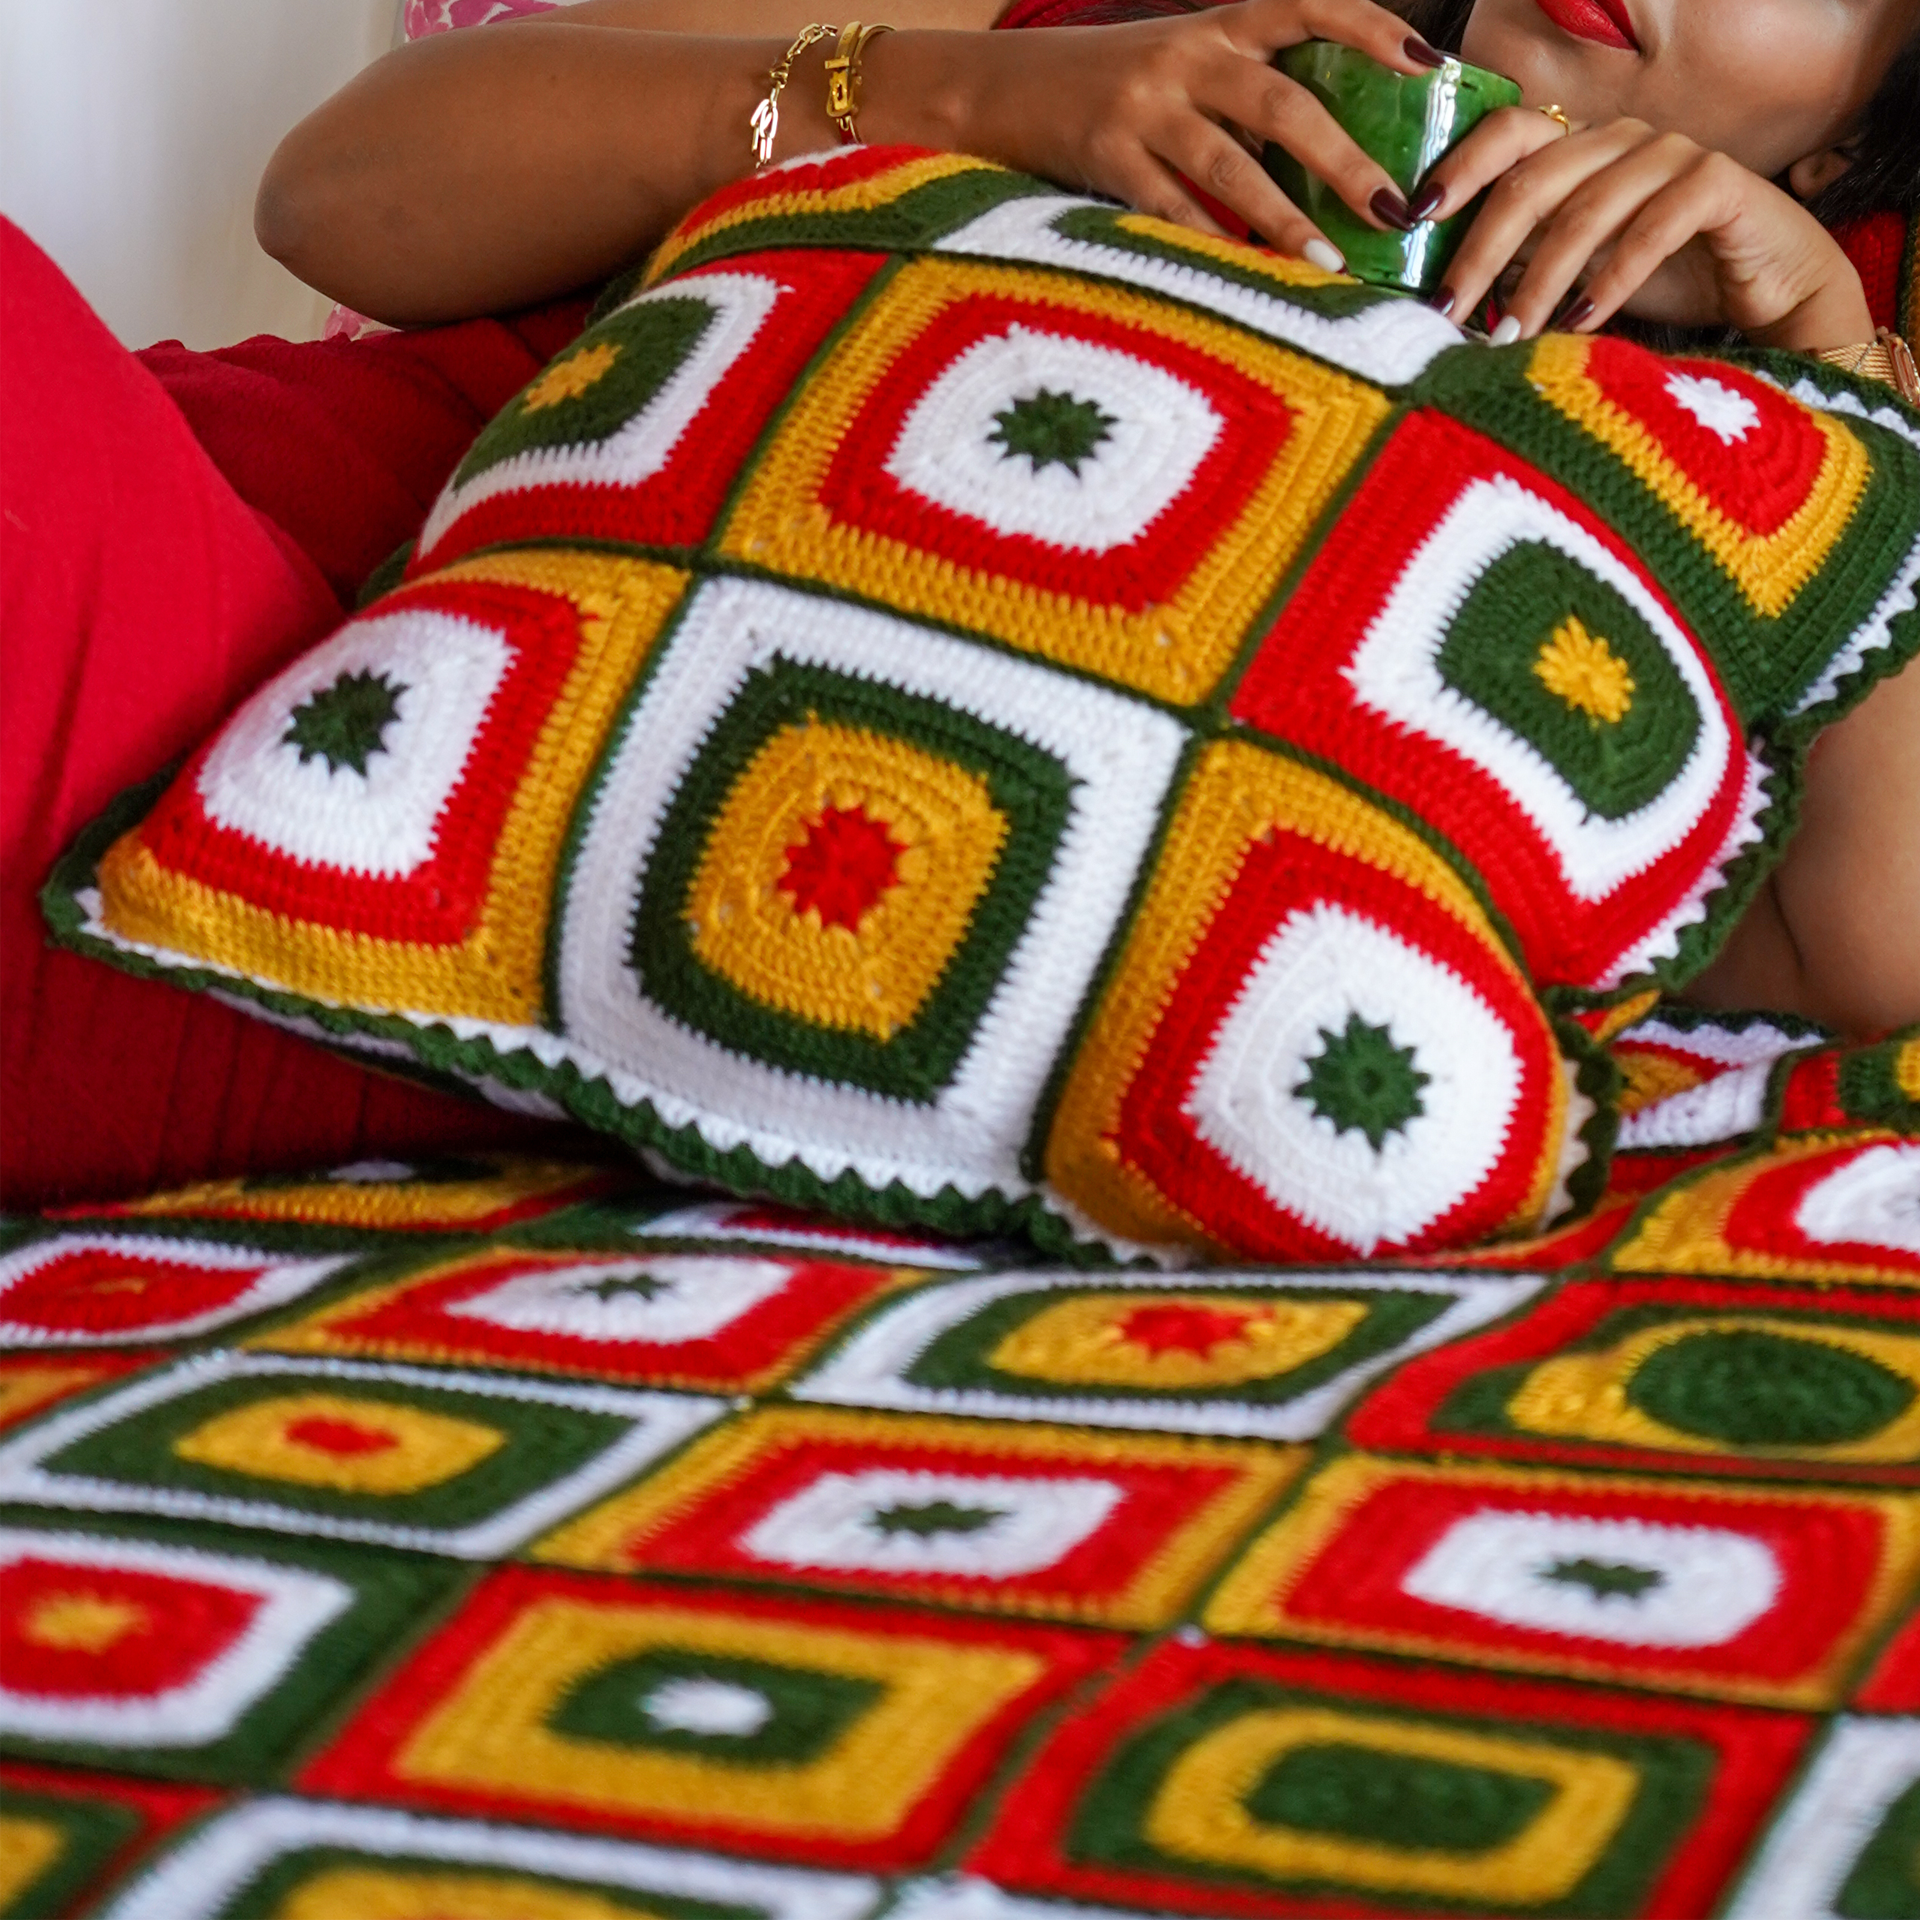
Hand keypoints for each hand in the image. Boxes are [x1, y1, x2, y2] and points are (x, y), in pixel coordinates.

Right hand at [936, 0, 1447, 261]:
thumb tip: (1327, 161)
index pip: (1309, 7)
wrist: (992, 88)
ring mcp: (1142, 105)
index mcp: (1215, 24)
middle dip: (1348, 157)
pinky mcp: (1100, 153)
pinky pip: (1168, 208)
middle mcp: (1184, 54)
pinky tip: (1246, 279)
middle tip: (1398, 206)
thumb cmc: (1100, 91)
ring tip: (1332, 263)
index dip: (1374, 30)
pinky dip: (1209, 245)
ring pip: (1231, 165)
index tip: (1432, 66)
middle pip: (1284, 102)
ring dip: (1286, 218)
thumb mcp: (1175, 67)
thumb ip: (1239, 97)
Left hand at [1410, 109, 1873, 348]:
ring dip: (1539, 281)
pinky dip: (1610, 279)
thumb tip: (1442, 294)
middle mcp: (1620, 139)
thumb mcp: (1573, 274)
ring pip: (1585, 210)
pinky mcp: (1718, 183)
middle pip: (1532, 181)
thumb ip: (1519, 265)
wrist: (1771, 290)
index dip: (1457, 169)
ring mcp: (1670, 154)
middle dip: (1480, 252)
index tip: (1410, 221)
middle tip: (1446, 312)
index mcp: (1579, 148)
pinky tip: (1579, 322)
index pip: (1506, 133)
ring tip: (1508, 337)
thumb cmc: (1662, 282)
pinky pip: (1652, 227)